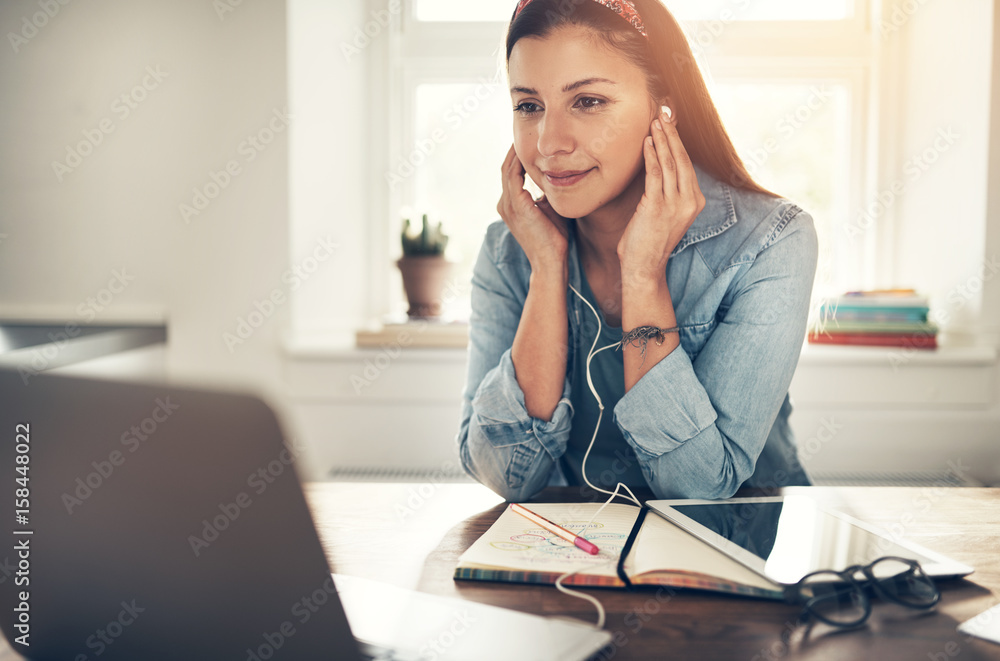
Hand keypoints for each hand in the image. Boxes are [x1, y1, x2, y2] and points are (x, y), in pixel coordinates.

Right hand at [497, 144, 568, 269]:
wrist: (551, 263)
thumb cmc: (554, 239)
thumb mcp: (550, 209)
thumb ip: (547, 193)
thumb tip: (556, 176)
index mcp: (511, 205)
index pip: (512, 173)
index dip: (520, 156)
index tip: (533, 142)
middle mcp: (505, 203)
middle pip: (506, 167)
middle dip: (516, 149)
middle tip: (529, 130)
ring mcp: (508, 205)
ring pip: (508, 168)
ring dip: (518, 151)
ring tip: (529, 135)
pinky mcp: (517, 206)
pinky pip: (515, 175)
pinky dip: (521, 161)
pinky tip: (533, 151)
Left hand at [617, 108, 705, 284]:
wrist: (643, 268)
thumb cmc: (648, 241)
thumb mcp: (663, 214)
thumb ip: (665, 192)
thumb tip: (657, 168)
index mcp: (694, 201)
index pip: (687, 164)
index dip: (678, 141)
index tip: (670, 122)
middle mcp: (690, 201)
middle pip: (682, 159)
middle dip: (672, 133)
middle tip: (663, 112)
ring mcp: (676, 204)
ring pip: (670, 163)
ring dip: (662, 139)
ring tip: (655, 121)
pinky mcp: (658, 207)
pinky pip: (656, 174)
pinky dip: (651, 155)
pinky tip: (647, 141)